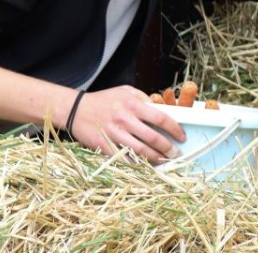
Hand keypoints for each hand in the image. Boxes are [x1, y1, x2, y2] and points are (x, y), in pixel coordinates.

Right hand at [67, 85, 186, 163]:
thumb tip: (163, 109)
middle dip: (167, 148)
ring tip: (164, 161)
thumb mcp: (126, 91)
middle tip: (176, 153)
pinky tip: (144, 166)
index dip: (175, 129)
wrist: (75, 109)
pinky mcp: (103, 145)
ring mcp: (113, 133)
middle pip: (152, 138)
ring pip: (139, 150)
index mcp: (133, 105)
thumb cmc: (104, 99)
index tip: (181, 136)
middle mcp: (125, 119)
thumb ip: (144, 99)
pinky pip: (122, 158)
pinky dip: (135, 164)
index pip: (161, 118)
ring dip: (154, 158)